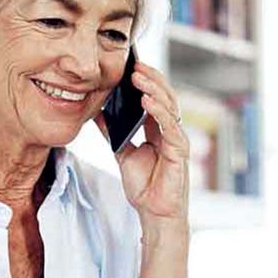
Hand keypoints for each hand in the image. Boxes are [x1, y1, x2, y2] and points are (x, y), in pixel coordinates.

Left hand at [93, 61, 189, 220]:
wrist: (153, 213)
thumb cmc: (144, 186)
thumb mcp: (122, 152)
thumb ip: (113, 132)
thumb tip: (98, 111)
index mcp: (158, 129)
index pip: (155, 97)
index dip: (146, 80)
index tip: (131, 65)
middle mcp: (169, 131)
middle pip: (164, 97)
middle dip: (150, 79)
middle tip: (135, 64)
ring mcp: (176, 140)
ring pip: (169, 107)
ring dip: (154, 89)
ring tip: (139, 77)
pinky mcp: (179, 152)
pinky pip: (170, 127)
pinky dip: (159, 112)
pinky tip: (147, 101)